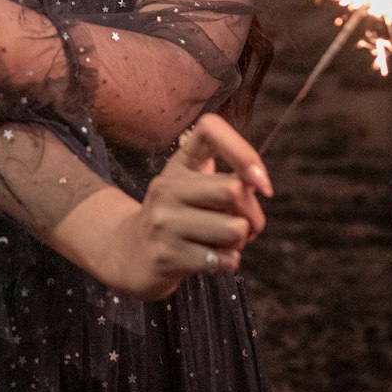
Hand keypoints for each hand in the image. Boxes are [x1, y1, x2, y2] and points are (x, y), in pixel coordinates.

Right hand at [106, 113, 271, 299]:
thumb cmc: (176, 217)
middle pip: (234, 190)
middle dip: (253, 215)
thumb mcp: (192, 187)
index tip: (261, 182)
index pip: (210, 129)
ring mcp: (164, 221)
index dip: (243, 151)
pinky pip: (224, 259)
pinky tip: (209, 258)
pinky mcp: (166, 255)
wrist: (129, 253)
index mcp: (179, 163)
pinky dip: (228, 262)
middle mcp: (167, 187)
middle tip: (244, 226)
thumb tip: (259, 186)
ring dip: (240, 242)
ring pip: (234, 229)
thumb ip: (226, 180)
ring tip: (222, 242)